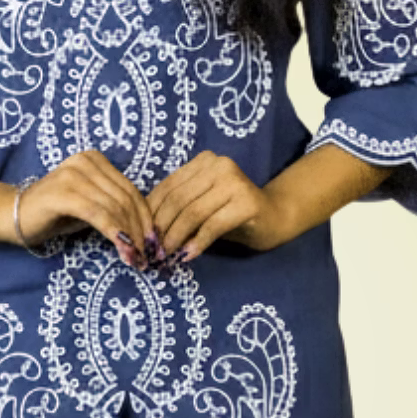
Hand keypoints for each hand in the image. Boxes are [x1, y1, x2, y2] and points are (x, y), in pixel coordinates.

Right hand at [15, 151, 157, 266]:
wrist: (14, 215)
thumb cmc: (55, 213)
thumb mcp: (91, 206)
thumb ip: (115, 209)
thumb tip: (148, 232)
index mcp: (95, 160)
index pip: (131, 190)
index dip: (146, 219)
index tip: (154, 244)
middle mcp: (86, 161)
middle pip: (126, 199)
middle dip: (140, 231)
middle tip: (147, 256)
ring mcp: (73, 174)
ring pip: (115, 208)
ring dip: (130, 237)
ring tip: (136, 258)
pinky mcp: (64, 193)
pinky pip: (99, 215)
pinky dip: (114, 234)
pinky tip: (123, 250)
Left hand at [148, 151, 294, 261]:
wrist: (275, 218)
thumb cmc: (232, 214)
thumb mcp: (201, 206)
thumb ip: (178, 208)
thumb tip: (147, 229)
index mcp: (204, 161)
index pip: (168, 186)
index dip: (152, 212)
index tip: (142, 235)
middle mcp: (219, 164)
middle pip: (178, 199)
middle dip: (161, 227)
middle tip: (153, 250)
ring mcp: (234, 181)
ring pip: (192, 212)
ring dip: (176, 237)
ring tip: (167, 255)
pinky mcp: (246, 202)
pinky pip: (212, 226)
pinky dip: (197, 243)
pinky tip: (188, 256)